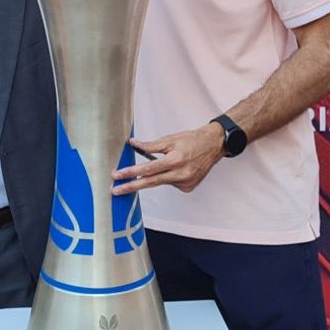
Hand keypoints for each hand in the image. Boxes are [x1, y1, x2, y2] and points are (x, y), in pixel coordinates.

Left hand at [111, 125, 225, 194]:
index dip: (131, 173)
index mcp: (176, 160)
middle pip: (150, 182)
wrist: (213, 146)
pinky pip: (170, 184)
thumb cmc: (192, 140)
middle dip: (131, 186)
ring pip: (161, 182)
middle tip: (115, 190)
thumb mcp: (170, 139)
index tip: (117, 176)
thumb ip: (150, 145)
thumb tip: (133, 144)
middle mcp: (181, 174)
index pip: (148, 169)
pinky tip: (178, 168)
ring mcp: (186, 183)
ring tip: (172, 161)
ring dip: (156, 175)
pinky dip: (168, 176)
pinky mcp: (188, 188)